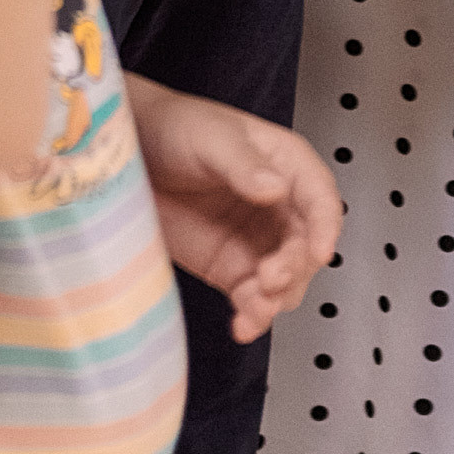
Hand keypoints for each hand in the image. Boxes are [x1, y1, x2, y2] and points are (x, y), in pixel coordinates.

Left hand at [126, 77, 341, 341]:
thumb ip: (243, 163)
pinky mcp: (230, 270)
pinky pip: (254, 300)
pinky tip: (243, 325)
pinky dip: (254, 317)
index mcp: (284, 165)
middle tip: (270, 278)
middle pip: (306, 246)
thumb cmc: (175, 128)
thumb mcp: (210, 138)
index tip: (319, 250)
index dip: (325, 225)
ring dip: (277, 298)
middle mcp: (277, 207)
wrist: (128, 159)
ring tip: (254, 306)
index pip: (320, 196)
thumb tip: (275, 188)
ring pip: (287, 281)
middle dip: (295, 268)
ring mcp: (256, 242)